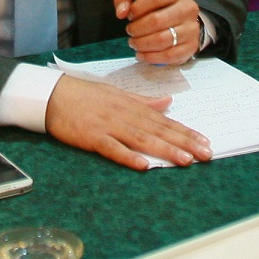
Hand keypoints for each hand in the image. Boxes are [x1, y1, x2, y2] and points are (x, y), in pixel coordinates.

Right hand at [44, 74, 211, 170]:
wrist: (53, 94)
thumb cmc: (85, 94)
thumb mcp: (117, 93)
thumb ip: (143, 101)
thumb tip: (167, 102)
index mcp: (132, 105)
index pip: (164, 120)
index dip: (185, 131)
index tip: (205, 141)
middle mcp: (125, 114)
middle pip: (159, 130)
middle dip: (184, 143)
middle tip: (206, 154)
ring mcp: (109, 125)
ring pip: (142, 139)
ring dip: (165, 150)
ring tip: (185, 160)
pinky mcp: (93, 137)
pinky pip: (113, 148)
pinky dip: (128, 156)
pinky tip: (143, 164)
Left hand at [113, 0, 198, 64]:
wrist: (182, 20)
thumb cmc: (159, 6)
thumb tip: (122, 12)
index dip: (138, 7)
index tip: (130, 15)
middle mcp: (189, 8)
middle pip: (157, 20)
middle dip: (137, 29)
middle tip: (130, 31)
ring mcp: (192, 28)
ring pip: (162, 40)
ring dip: (142, 44)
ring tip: (134, 42)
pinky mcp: (191, 46)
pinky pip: (169, 55)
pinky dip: (151, 57)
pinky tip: (142, 54)